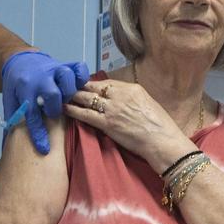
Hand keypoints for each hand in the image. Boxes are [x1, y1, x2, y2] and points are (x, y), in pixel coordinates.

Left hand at [1, 51, 88, 154]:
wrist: (20, 61)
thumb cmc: (16, 85)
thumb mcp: (10, 100)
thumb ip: (14, 118)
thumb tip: (12, 144)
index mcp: (23, 88)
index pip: (31, 113)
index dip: (38, 133)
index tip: (44, 148)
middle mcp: (40, 77)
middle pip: (51, 94)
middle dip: (55, 108)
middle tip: (54, 114)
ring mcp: (54, 69)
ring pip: (67, 77)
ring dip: (69, 92)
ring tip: (67, 101)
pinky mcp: (65, 65)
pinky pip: (79, 68)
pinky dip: (82, 77)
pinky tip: (79, 87)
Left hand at [63, 79, 193, 170]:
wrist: (162, 142)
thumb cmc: (160, 126)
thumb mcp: (148, 103)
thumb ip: (132, 98)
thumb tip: (120, 98)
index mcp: (132, 88)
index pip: (106, 82)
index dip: (92, 83)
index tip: (82, 84)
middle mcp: (120, 95)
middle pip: (93, 87)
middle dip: (78, 86)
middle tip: (65, 86)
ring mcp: (112, 109)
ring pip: (86, 98)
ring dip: (72, 96)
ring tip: (60, 94)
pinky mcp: (107, 124)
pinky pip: (85, 114)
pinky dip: (73, 110)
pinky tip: (63, 108)